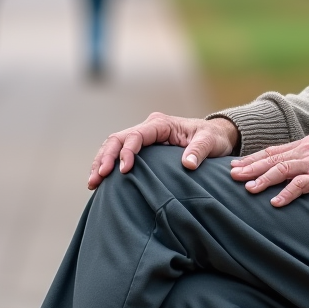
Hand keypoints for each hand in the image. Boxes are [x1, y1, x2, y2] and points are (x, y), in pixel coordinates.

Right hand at [88, 113, 238, 189]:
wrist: (215, 136)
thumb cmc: (213, 138)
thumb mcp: (211, 142)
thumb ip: (199, 151)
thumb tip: (188, 164)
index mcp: (161, 124)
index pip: (136, 135)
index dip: (126, 152)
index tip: (124, 170)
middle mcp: (148, 127)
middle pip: (118, 139)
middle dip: (106, 158)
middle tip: (97, 179)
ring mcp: (143, 136)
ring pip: (114, 145)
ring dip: (102, 162)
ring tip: (92, 183)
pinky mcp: (143, 147)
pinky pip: (120, 152)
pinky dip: (108, 164)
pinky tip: (100, 180)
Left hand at [229, 135, 308, 206]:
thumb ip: (305, 160)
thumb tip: (286, 171)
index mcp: (305, 144)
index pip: (273, 151)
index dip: (253, 158)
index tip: (236, 165)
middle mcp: (307, 150)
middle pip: (272, 158)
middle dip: (250, 167)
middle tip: (232, 176)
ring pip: (282, 169)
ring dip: (264, 179)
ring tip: (249, 189)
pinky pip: (301, 184)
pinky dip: (287, 193)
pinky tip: (276, 202)